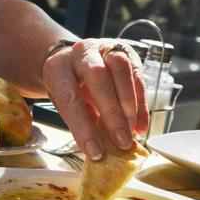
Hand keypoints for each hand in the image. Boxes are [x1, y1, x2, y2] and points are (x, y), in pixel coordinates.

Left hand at [43, 38, 148, 159]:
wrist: (75, 62)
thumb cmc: (69, 87)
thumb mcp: (65, 104)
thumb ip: (81, 121)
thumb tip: (100, 148)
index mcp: (58, 68)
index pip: (70, 98)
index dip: (83, 127)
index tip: (95, 151)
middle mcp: (81, 52)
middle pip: (98, 78)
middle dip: (112, 113)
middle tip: (121, 141)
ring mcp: (105, 48)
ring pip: (121, 69)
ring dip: (129, 104)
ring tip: (132, 131)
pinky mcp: (126, 52)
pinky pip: (137, 76)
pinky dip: (141, 104)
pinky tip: (140, 125)